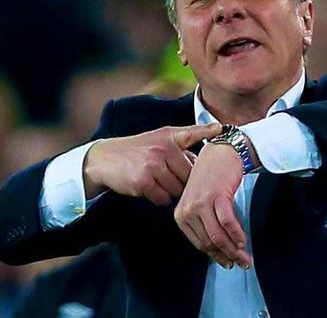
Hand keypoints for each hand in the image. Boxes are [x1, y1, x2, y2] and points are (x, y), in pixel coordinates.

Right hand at [83, 123, 221, 204]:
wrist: (105, 159)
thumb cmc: (137, 151)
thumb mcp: (158, 140)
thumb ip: (180, 149)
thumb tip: (203, 163)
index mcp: (169, 137)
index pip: (192, 133)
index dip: (207, 131)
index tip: (222, 129)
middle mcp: (163, 147)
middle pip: (189, 175)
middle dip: (182, 182)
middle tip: (167, 177)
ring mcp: (153, 164)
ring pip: (177, 189)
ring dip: (170, 191)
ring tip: (157, 181)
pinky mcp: (143, 180)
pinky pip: (163, 198)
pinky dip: (158, 198)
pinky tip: (149, 189)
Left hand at [174, 143, 252, 268]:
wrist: (220, 153)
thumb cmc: (212, 177)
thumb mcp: (200, 201)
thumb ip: (204, 222)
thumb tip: (218, 247)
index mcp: (181, 214)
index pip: (199, 243)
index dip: (215, 256)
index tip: (226, 261)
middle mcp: (188, 210)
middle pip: (209, 242)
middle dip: (227, 256)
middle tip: (240, 263)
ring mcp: (201, 203)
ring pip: (218, 236)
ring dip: (234, 249)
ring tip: (245, 256)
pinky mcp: (216, 196)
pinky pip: (227, 223)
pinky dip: (237, 234)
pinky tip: (243, 240)